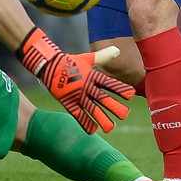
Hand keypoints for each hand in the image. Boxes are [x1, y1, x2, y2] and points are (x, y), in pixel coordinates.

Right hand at [15, 28, 133, 133]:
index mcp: (92, 76)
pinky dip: (85, 122)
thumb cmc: (71, 62)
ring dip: (102, 119)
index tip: (131, 95)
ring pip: (92, 109)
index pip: (109, 83)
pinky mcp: (68, 102)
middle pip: (103, 98)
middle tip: (125, 114)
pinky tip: (93, 130)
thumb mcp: (87, 58)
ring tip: (111, 128)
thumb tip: (117, 50)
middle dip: (114, 107)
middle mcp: (86, 86)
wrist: (49, 65)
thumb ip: (102, 56)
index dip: (120, 89)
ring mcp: (77, 95)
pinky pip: (78, 114)